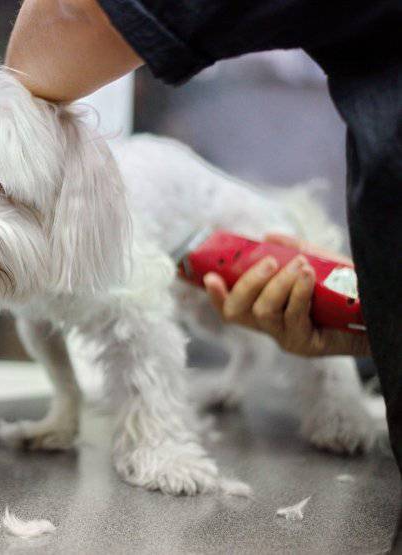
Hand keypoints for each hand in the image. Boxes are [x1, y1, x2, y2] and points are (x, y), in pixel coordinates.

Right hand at [203, 233, 370, 356]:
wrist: (378, 311)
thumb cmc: (346, 289)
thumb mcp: (318, 263)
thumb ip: (294, 250)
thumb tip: (268, 237)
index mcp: (265, 308)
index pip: (230, 306)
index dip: (216, 294)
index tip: (210, 277)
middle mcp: (270, 326)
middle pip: (237, 312)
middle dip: (247, 283)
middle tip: (267, 262)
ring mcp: (285, 337)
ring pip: (263, 312)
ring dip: (277, 284)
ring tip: (299, 265)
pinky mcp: (304, 345)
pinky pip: (292, 317)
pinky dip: (297, 292)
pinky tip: (307, 275)